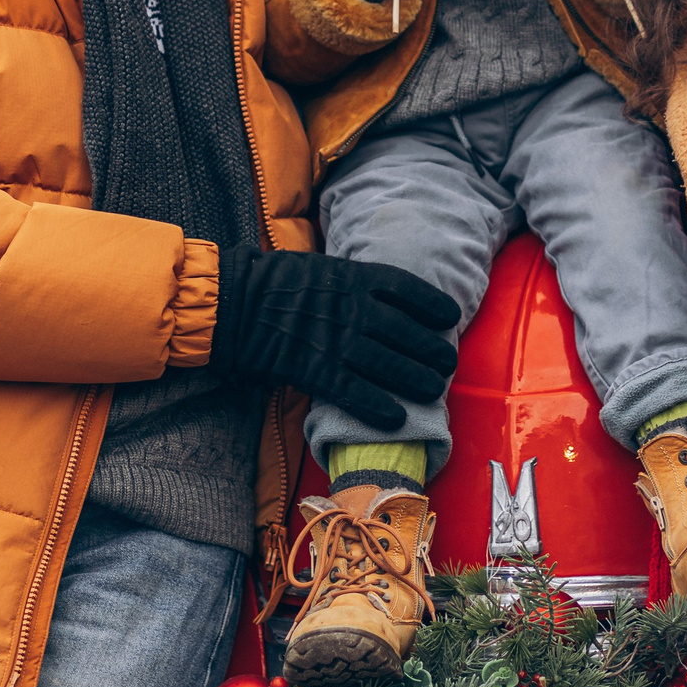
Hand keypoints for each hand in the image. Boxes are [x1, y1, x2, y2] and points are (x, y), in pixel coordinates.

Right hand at [208, 247, 460, 429]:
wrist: (236, 302)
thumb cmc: (276, 282)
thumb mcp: (322, 268)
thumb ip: (352, 283)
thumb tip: (379, 297)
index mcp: (354, 278)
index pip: (407, 289)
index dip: (433, 304)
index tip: (450, 316)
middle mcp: (352, 308)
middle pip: (406, 331)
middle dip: (432, 349)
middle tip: (448, 363)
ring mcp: (336, 340)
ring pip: (388, 364)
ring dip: (416, 380)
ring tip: (435, 390)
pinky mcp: (316, 368)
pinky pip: (355, 391)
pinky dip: (378, 406)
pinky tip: (398, 417)